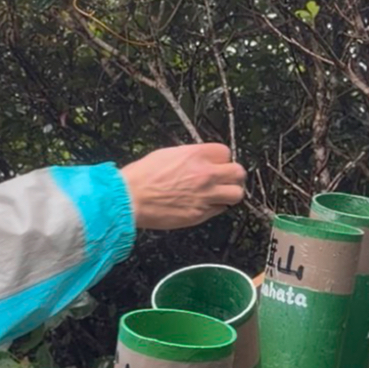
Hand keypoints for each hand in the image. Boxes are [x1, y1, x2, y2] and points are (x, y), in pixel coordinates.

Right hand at [120, 143, 245, 229]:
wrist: (130, 199)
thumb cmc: (142, 176)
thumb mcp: (168, 154)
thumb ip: (190, 157)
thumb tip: (199, 160)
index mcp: (197, 155)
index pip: (226, 152)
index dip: (221, 160)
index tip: (216, 164)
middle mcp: (206, 174)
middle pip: (238, 173)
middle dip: (233, 176)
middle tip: (225, 180)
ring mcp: (204, 196)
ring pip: (236, 194)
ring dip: (230, 194)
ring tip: (220, 195)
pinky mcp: (199, 215)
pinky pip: (219, 210)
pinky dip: (215, 208)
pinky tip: (203, 206)